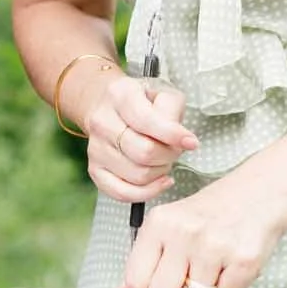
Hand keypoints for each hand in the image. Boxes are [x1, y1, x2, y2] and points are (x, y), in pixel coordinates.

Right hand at [81, 68, 198, 203]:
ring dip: (160, 172)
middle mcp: (102, 122)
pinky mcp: (95, 170)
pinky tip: (159, 181)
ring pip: (138, 175)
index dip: (173, 136)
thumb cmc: (143, 102)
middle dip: (169, 155)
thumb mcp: (163, 93)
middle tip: (174, 150)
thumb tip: (183, 141)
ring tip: (163, 159)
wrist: (108, 106)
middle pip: (144, 153)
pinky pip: (122, 193)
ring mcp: (95, 148)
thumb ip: (173, 111)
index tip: (191, 142)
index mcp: (119, 95)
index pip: (147, 122)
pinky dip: (147, 192)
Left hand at [119, 171, 286, 287]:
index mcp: (160, 223)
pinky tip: (229, 269)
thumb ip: (145, 261)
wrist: (259, 193)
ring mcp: (215, 247)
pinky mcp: (243, 261)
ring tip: (209, 272)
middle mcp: (185, 233)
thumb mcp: (171, 225)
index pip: (136, 280)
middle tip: (184, 284)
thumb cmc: (211, 214)